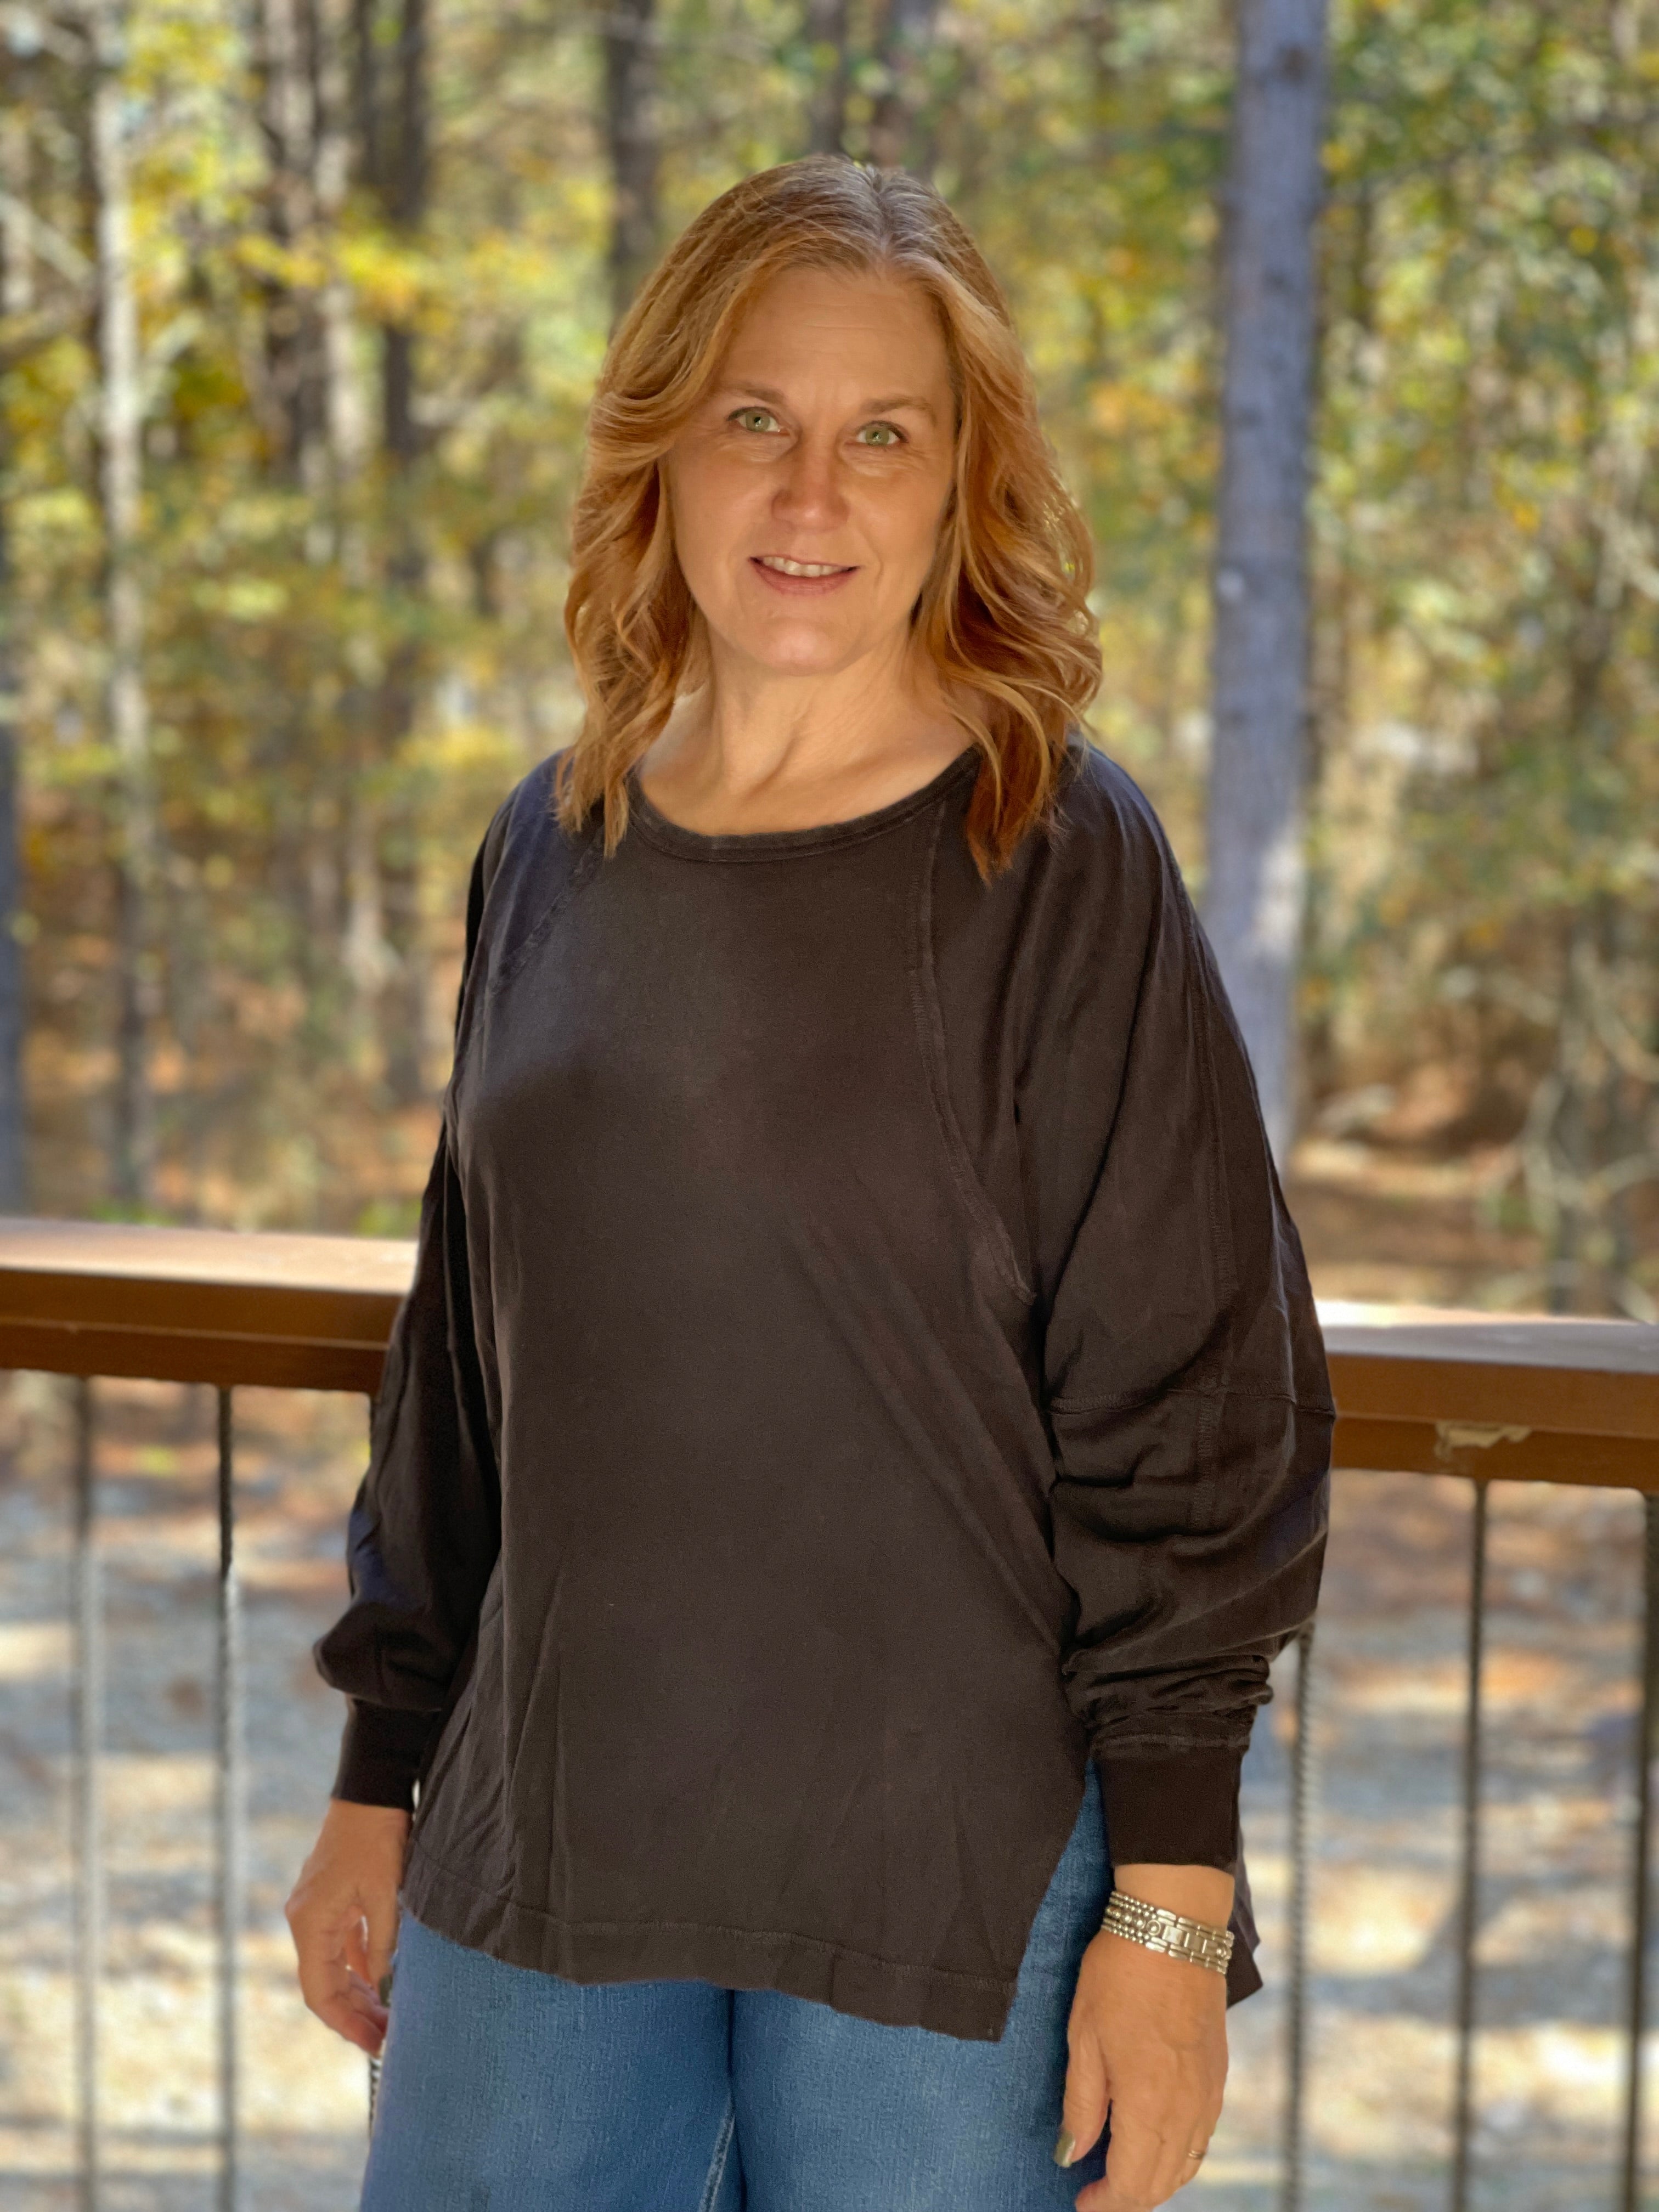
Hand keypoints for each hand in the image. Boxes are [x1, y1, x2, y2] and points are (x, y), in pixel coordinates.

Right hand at [285, 1799, 410, 2054]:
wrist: (371, 1791)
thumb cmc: (377, 1838)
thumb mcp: (386, 1894)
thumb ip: (382, 1943)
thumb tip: (383, 1986)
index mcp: (310, 1923)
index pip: (319, 1991)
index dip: (343, 2022)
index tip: (372, 2044)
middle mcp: (306, 1920)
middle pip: (325, 1983)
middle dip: (354, 2013)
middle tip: (387, 2037)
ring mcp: (318, 1909)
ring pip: (334, 1965)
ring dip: (359, 1991)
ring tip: (389, 2016)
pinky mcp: (333, 1899)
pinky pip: (343, 1944)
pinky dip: (360, 1965)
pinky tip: (382, 1981)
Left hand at [1056, 1866, 1230, 2208]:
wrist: (1174, 1926)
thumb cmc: (1120, 1975)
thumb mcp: (1083, 2037)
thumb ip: (1080, 2103)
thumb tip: (1072, 2154)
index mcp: (1149, 2105)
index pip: (1131, 2184)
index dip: (1104, 2204)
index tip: (1080, 2202)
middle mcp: (1187, 2110)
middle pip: (1162, 2183)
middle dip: (1127, 2198)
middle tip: (1095, 2193)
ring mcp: (1209, 2094)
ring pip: (1187, 2165)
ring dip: (1154, 2179)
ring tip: (1120, 2170)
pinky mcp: (1218, 2075)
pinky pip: (1202, 2137)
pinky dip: (1178, 2155)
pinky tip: (1155, 2140)